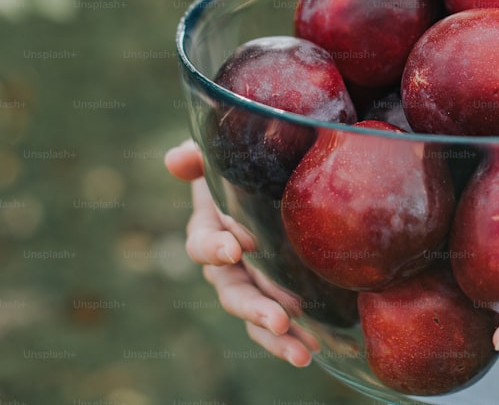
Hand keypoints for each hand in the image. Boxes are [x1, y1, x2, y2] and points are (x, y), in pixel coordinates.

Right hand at [164, 140, 319, 366]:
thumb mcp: (224, 155)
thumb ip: (199, 156)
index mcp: (210, 227)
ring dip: (276, 337)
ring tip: (302, 352)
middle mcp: (228, 263)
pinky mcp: (280, 294)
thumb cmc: (246, 164)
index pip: (203, 243)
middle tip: (277, 319)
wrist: (280, 175)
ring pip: (257, 315)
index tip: (236, 248)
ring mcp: (254, 282)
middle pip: (233, 291)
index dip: (214, 247)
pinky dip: (294, 338)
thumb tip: (176, 160)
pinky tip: (314, 349)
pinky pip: (282, 322)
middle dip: (253, 308)